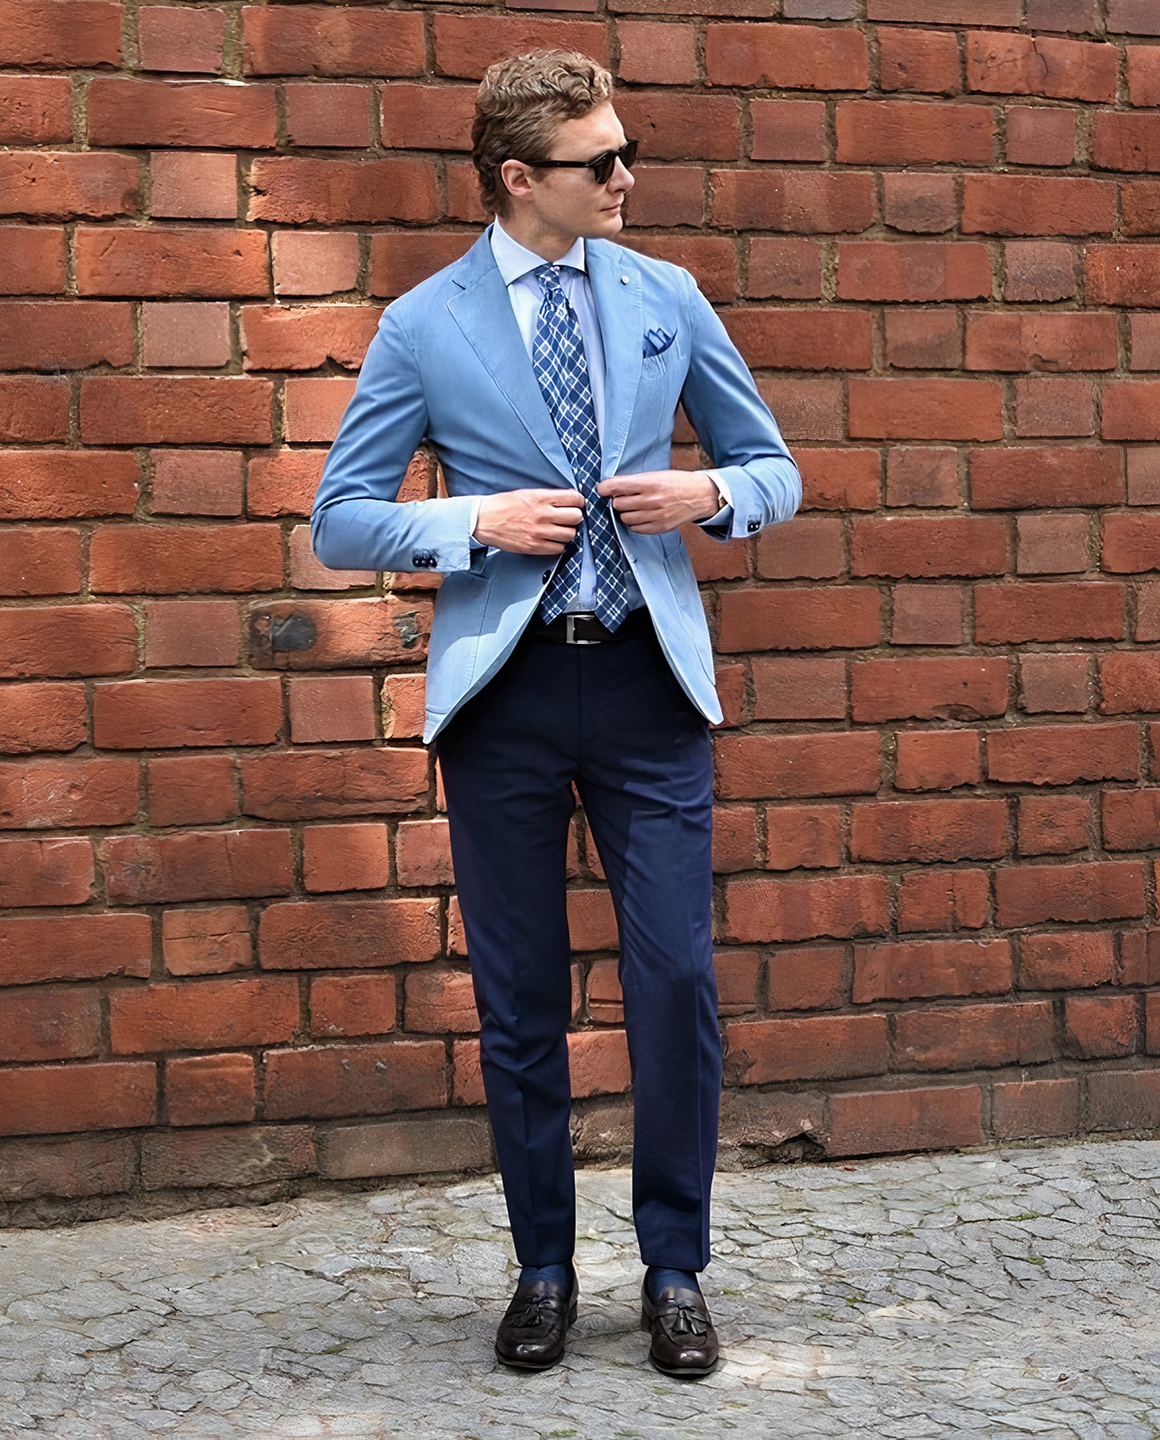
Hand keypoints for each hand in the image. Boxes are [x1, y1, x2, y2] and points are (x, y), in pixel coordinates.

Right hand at [474, 488, 584, 554]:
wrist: (483, 520)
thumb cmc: (502, 505)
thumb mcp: (526, 493)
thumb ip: (547, 497)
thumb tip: (567, 501)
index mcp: (541, 498)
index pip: (574, 499)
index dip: (579, 502)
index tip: (576, 504)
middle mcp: (542, 514)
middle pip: (576, 517)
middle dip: (575, 517)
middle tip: (569, 518)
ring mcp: (539, 532)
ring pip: (570, 534)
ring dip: (567, 532)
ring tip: (559, 530)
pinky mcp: (534, 546)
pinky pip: (559, 548)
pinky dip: (558, 545)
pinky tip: (552, 540)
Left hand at [597, 471, 719, 533]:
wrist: (700, 495)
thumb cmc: (677, 482)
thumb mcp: (656, 475)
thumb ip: (634, 481)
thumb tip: (609, 487)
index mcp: (651, 483)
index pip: (617, 486)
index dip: (605, 488)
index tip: (602, 489)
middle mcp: (653, 500)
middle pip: (618, 504)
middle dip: (619, 500)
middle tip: (626, 496)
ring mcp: (656, 516)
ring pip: (625, 517)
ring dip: (626, 512)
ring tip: (636, 506)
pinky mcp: (660, 527)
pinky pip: (635, 528)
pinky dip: (635, 522)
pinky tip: (642, 515)